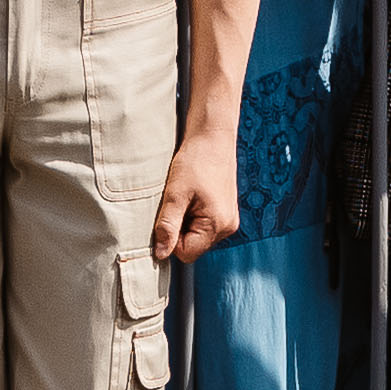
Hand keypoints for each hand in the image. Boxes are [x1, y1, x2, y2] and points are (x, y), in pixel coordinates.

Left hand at [148, 127, 242, 264]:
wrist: (213, 135)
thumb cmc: (195, 161)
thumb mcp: (175, 194)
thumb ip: (168, 226)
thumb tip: (161, 254)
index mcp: (218, 224)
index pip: (186, 253)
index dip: (171, 238)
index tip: (168, 214)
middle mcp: (228, 226)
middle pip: (193, 246)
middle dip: (179, 229)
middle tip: (177, 202)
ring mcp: (229, 218)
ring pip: (197, 235)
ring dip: (185, 221)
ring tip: (185, 196)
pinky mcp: (226, 211)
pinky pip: (204, 224)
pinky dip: (193, 213)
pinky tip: (192, 194)